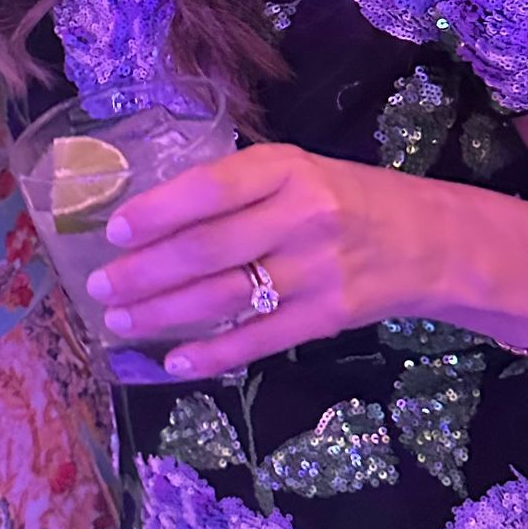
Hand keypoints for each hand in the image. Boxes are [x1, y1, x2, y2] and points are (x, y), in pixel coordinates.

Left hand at [85, 144, 451, 379]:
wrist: (427, 240)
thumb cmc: (340, 197)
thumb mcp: (293, 171)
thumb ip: (233, 189)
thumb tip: (148, 218)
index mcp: (285, 169)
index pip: (209, 189)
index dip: (156, 213)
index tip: (114, 233)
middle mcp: (301, 217)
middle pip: (207, 250)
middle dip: (144, 273)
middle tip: (100, 287)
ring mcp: (316, 271)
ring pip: (223, 297)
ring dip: (162, 313)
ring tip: (120, 320)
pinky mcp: (327, 317)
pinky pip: (257, 339)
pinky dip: (211, 353)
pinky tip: (173, 359)